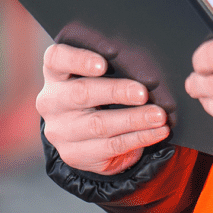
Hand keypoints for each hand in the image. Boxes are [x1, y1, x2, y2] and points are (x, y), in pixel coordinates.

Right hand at [36, 43, 169, 174]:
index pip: (57, 58)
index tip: (103, 64)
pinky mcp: (74, 154)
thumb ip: (115, 65)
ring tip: (159, 115)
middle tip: (143, 93)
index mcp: (56, 73)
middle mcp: (52, 101)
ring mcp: (60, 130)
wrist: (87, 133)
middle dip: (117, 92)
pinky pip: (111, 146)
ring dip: (134, 119)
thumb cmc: (101, 88)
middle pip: (81, 93)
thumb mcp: (100, 74)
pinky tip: (158, 131)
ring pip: (99, 124)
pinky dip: (140, 137)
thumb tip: (147, 64)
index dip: (79, 59)